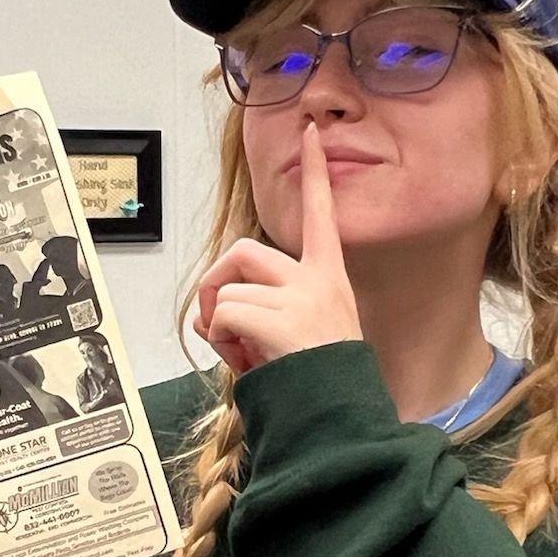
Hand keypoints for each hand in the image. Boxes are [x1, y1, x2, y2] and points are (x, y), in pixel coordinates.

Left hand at [192, 124, 362, 375]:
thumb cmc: (321, 387)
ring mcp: (302, 300)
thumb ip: (270, 310)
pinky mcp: (284, 321)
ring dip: (221, 325)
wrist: (341, 423)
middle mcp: (318, 282)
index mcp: (330, 280)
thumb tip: (216, 313)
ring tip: (242, 356)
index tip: (312, 133)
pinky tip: (244, 363)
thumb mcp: (306, 336)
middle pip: (245, 251)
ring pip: (230, 289)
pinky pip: (227, 314)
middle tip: (218, 321)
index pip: (323, 216)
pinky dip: (221, 339)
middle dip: (218, 282)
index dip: (315, 174)